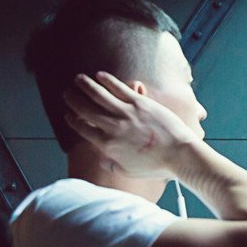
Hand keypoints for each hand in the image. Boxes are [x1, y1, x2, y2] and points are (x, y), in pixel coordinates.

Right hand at [62, 71, 198, 177]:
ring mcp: (126, 113)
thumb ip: (113, 165)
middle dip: (74, 100)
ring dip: (86, 86)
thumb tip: (103, 162)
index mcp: (108, 145)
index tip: (68, 115)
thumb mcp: (130, 171)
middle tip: (67, 93)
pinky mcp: (140, 103)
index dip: (73, 121)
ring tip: (78, 79)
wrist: (180, 154)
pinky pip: (119, 88)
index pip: (84, 130)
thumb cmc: (157, 165)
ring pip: (99, 95)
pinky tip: (100, 75)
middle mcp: (113, 127)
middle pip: (87, 110)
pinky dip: (108, 80)